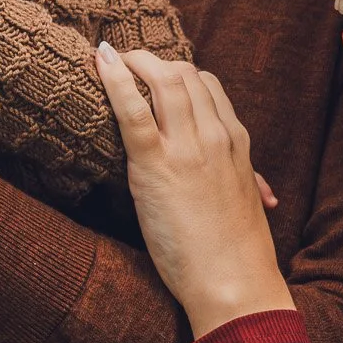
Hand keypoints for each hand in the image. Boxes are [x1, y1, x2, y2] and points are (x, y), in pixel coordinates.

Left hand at [96, 43, 294, 338]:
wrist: (235, 282)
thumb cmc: (237, 252)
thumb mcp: (243, 201)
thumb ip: (235, 177)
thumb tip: (234, 178)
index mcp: (236, 141)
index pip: (208, 85)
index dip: (179, 73)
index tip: (157, 75)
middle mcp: (215, 134)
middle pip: (184, 74)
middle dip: (153, 62)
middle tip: (128, 63)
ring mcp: (187, 147)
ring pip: (163, 80)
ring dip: (134, 61)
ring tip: (110, 60)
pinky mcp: (156, 166)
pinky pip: (133, 110)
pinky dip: (114, 79)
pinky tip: (100, 60)